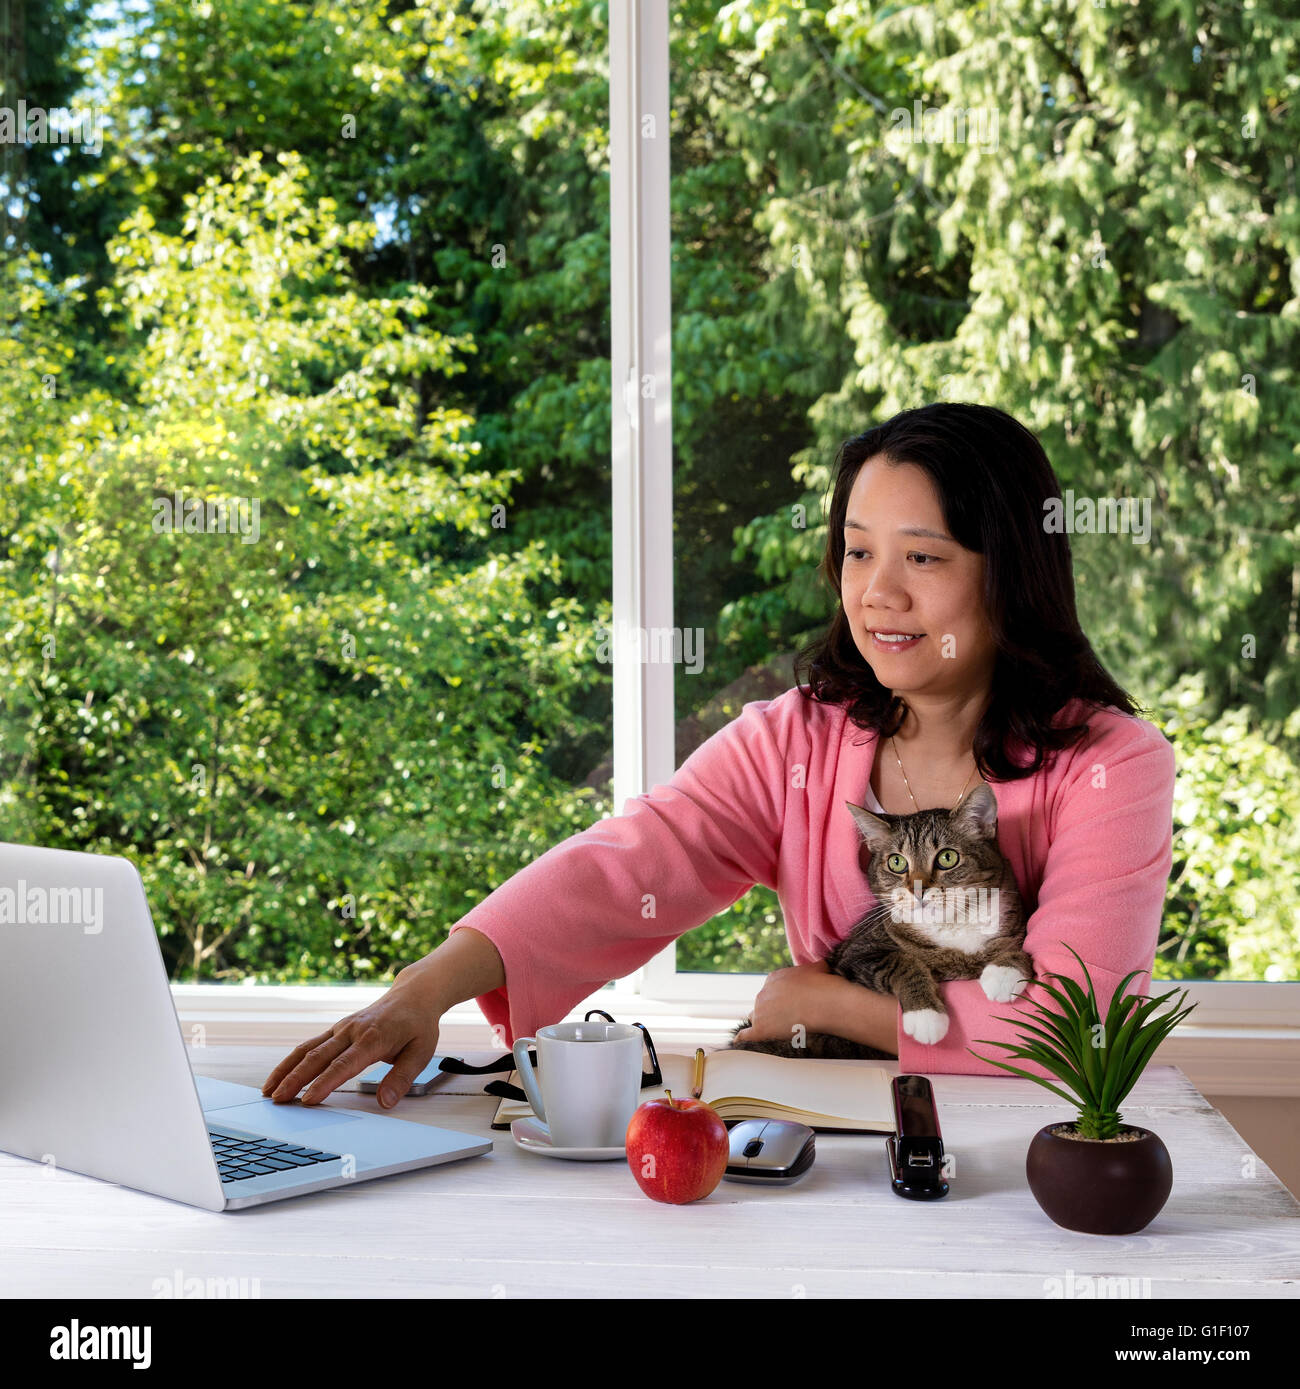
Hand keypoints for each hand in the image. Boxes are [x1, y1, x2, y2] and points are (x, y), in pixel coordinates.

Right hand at [261, 963, 446, 1108]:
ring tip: (268, 1091)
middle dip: (295, 1080)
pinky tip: (280, 1076)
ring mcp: (341, 1029)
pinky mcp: (336, 1029)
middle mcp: (352, 1031)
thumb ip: (402, 1078)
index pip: (344, 1065)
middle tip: (277, 1101)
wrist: (413, 995)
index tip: (308, 1101)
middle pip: (318, 1057)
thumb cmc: (417, 1025)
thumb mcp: (421, 1052)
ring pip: (307, 1049)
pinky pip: (309, 1044)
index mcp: (372, 1038)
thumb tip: (386, 1102)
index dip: (325, 1083)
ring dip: (286, 1070)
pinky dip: (292, 1060)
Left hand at [732, 960, 832, 1044]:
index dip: (782, 998)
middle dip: (774, 1010)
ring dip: (763, 1022)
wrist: (821, 1003)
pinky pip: (747, 1034)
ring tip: (776, 1029)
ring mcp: (760, 1011)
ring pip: (756, 1017)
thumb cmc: (821, 986)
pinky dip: (745, 1037)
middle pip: (763, 1004)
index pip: (772, 989)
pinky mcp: (761, 1029)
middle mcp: (763, 993)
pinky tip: (741, 1039)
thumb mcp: (818, 968)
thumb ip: (813, 968)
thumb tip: (821, 966)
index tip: (792, 1003)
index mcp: (773, 978)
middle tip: (791, 1017)